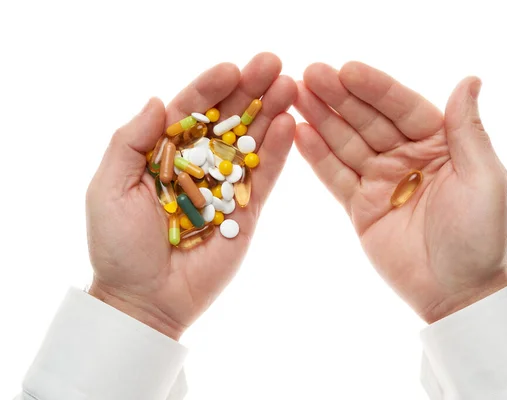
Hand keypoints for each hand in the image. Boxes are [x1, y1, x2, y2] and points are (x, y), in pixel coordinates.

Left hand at [86, 53, 296, 338]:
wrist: (144, 299)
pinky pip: (265, 179)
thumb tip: (155, 100)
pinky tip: (290, 125)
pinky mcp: (247, 211)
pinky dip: (279, 153)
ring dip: (270, 113)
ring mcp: (225, 186)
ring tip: (290, 86)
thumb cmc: (118, 245)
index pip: (190, 111)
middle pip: (227, 120)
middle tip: (274, 63)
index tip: (232, 68)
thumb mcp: (110, 187)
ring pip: (251, 143)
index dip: (210, 88)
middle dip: (250, 90)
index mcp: (163, 152)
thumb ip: (130, 142)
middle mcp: (197, 164)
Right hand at [294, 62, 506, 322]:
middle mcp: (407, 157)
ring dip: (321, 119)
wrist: (457, 294)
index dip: (374, 88)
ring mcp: (380, 181)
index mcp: (441, 144)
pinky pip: (335, 177)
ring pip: (347, 143)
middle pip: (368, 120)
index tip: (346, 69)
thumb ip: (468, 131)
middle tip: (308, 74)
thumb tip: (469, 79)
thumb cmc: (481, 237)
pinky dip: (317, 156)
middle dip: (339, 97)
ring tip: (294, 95)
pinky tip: (298, 133)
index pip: (402, 107)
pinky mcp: (360, 206)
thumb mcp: (484, 179)